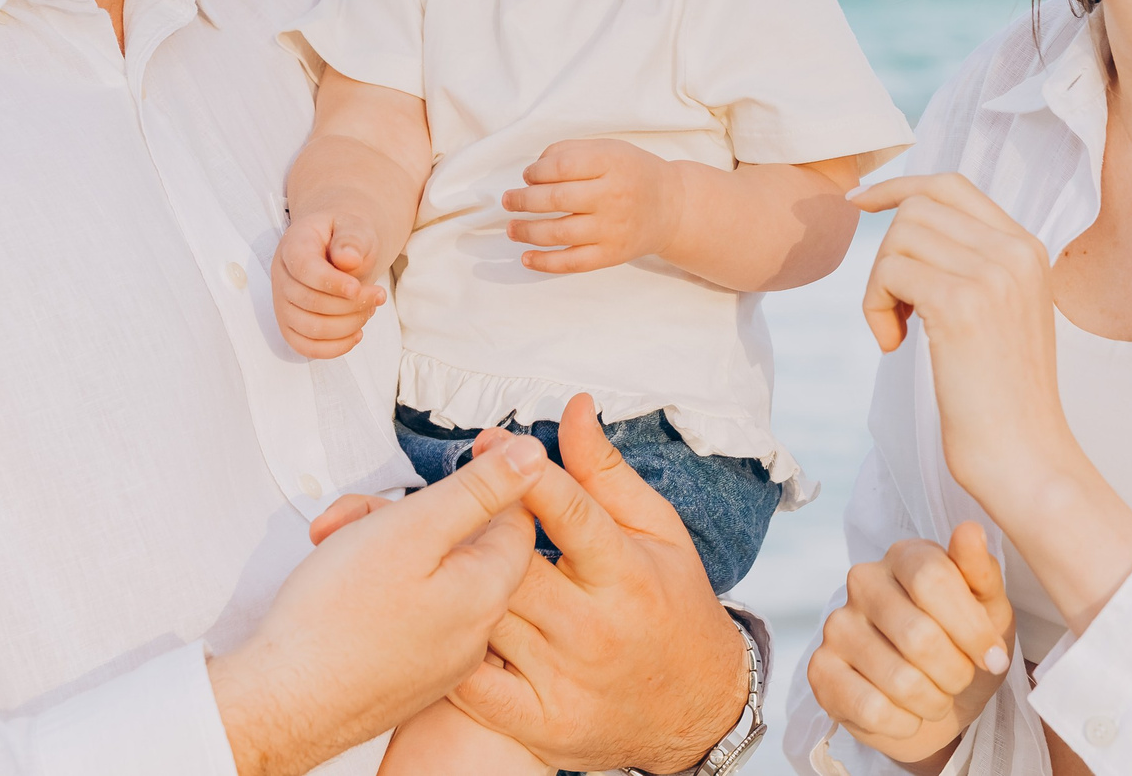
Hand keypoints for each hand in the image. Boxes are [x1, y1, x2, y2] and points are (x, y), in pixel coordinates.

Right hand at [211, 437, 547, 775]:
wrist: (280, 704)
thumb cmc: (335, 621)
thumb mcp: (413, 528)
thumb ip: (479, 489)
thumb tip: (531, 457)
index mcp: (486, 593)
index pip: (514, 518)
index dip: (486, 478)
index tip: (458, 455)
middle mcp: (473, 632)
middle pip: (458, 542)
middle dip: (406, 513)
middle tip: (358, 513)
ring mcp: (439, 656)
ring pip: (424, 571)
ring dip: (379, 543)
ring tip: (333, 544)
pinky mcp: (406, 670)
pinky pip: (406, 609)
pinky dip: (373, 585)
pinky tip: (335, 583)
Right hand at [272, 207, 388, 357]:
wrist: (341, 248)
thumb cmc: (346, 238)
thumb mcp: (355, 228)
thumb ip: (352, 239)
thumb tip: (349, 259)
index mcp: (294, 245)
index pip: (304, 269)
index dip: (331, 283)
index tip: (358, 288)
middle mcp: (281, 276)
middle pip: (309, 302)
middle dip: (351, 304)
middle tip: (378, 295)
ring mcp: (282, 304)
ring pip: (310, 328)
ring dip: (347, 325)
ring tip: (369, 310)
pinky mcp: (290, 326)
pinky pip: (306, 347)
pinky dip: (335, 347)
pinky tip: (357, 333)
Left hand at [453, 396, 750, 771]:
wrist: (696, 710)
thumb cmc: (673, 605)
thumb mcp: (657, 530)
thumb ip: (605, 473)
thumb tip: (573, 407)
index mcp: (627, 574)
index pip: (569, 512)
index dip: (525, 471)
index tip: (492, 443)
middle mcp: (596, 628)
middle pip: (513, 565)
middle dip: (481, 525)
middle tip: (454, 501)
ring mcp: (566, 680)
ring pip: (486, 617)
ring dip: (455, 583)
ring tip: (435, 555)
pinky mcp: (541, 724)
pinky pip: (474, 684)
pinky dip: (452, 651)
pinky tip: (444, 622)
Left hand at [502, 139, 685, 274]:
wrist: (672, 207)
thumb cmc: (633, 173)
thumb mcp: (608, 149)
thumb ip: (570, 151)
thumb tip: (533, 172)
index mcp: (611, 163)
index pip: (561, 166)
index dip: (536, 172)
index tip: (528, 176)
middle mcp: (612, 196)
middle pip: (555, 199)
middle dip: (523, 200)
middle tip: (509, 200)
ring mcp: (612, 228)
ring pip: (559, 232)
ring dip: (527, 231)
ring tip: (512, 228)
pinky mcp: (612, 254)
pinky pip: (573, 262)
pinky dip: (546, 262)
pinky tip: (527, 258)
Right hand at [807, 523, 1014, 770]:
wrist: (938, 702)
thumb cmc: (965, 647)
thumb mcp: (989, 611)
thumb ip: (981, 573)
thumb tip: (970, 530)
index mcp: (904, 556)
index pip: (933, 579)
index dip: (971, 628)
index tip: (994, 657)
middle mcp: (863, 582)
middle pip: (918, 635)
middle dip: (955, 672)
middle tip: (961, 679)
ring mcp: (837, 625)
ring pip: (899, 680)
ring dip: (933, 702)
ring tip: (937, 696)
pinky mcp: (821, 671)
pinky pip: (871, 709)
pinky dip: (904, 723)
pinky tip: (907, 713)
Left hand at [855, 173, 1071, 515]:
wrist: (1026, 456)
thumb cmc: (1002, 397)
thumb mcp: (1003, 311)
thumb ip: (973, 264)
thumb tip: (908, 224)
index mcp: (1028, 249)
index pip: (951, 186)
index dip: (898, 186)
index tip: (860, 203)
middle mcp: (1015, 252)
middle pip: (916, 208)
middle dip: (886, 254)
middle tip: (894, 309)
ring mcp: (992, 275)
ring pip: (897, 238)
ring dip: (878, 285)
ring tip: (897, 331)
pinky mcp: (961, 305)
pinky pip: (889, 274)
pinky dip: (875, 307)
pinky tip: (893, 345)